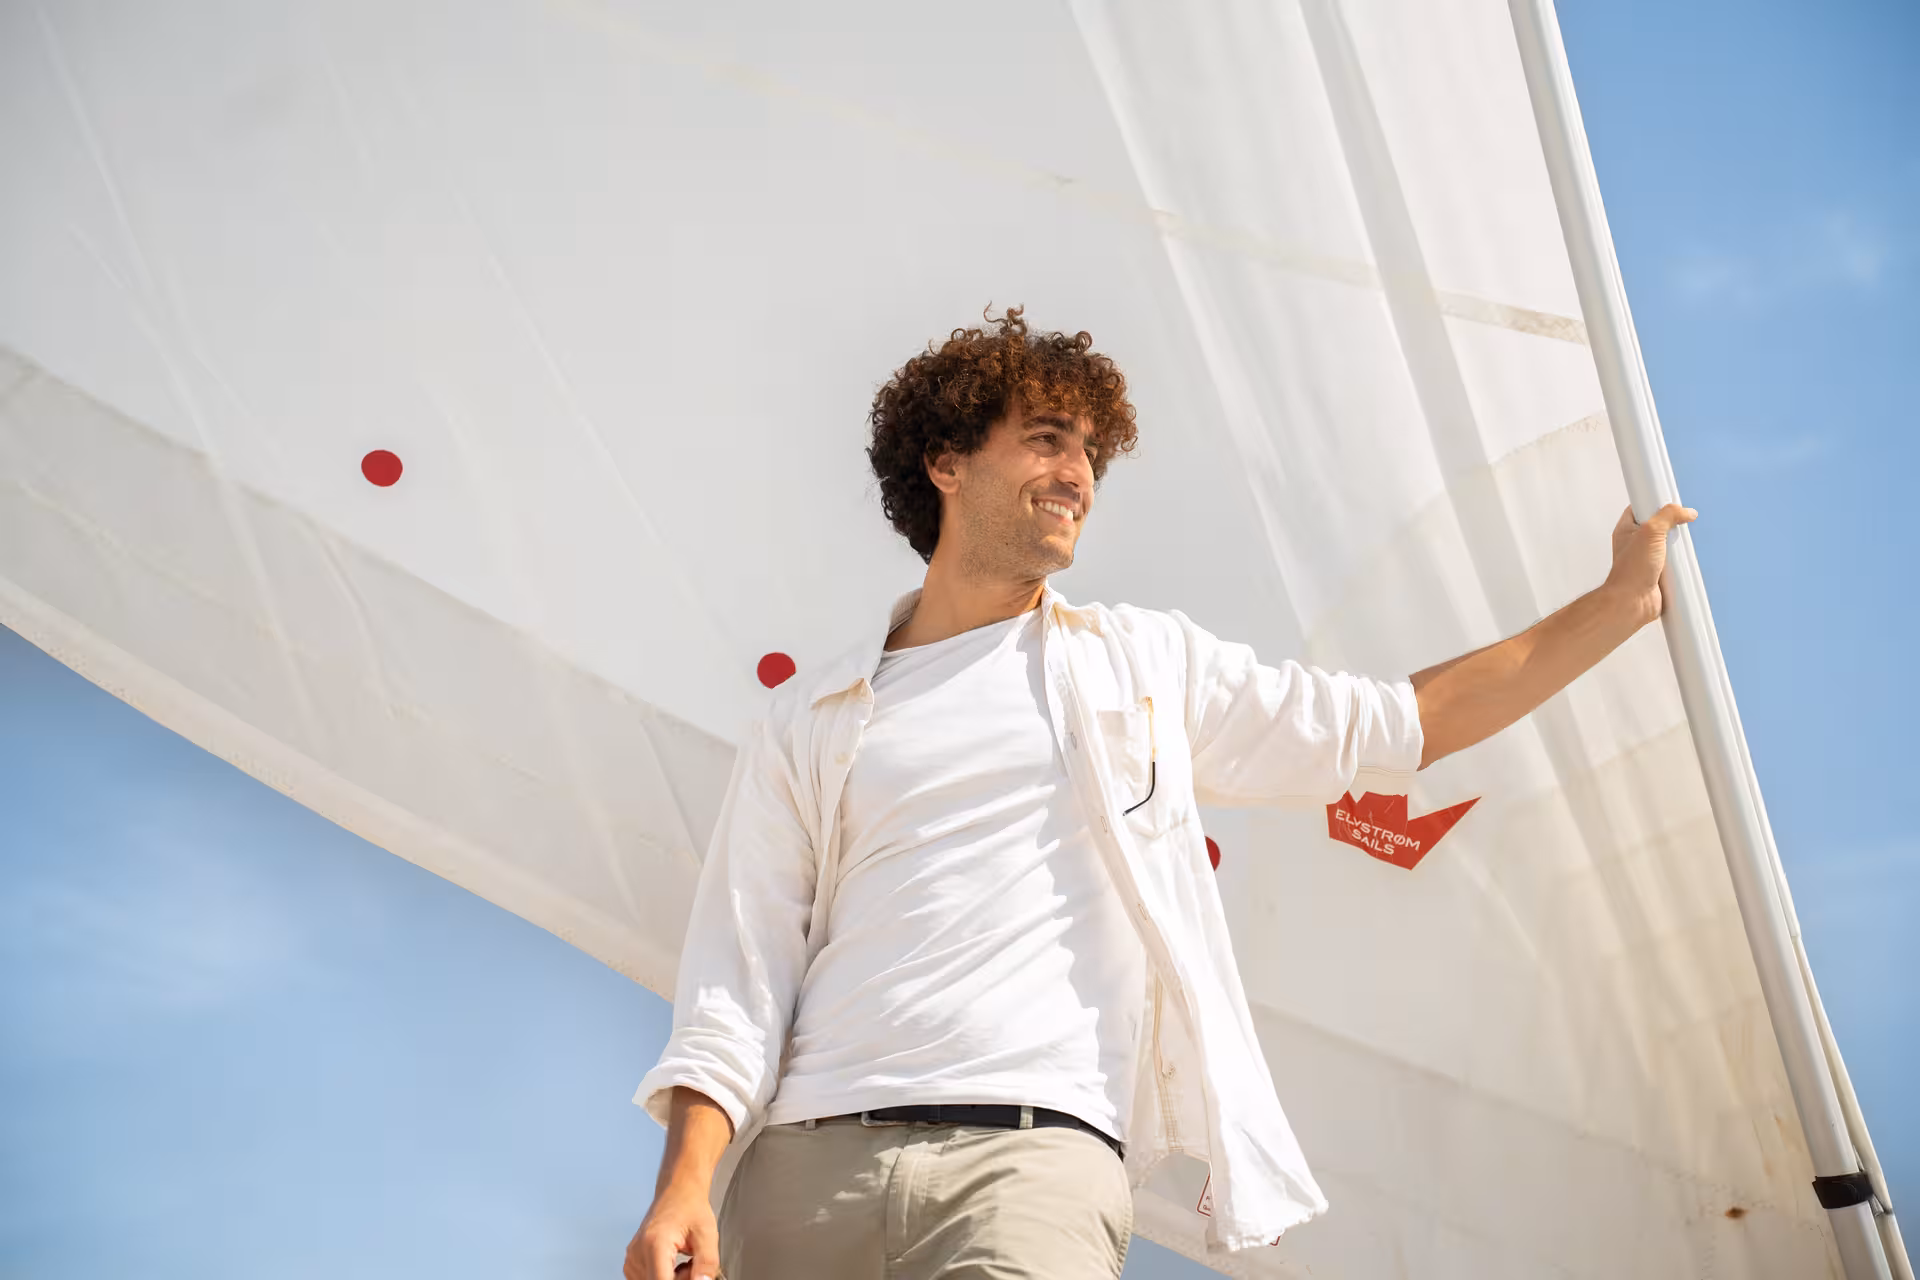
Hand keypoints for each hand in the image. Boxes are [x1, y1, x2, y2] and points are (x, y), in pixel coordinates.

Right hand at [624, 1182, 719, 1279]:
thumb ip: (706, 1264)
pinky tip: (673, 1264)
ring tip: (683, 1262)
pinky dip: (663, 1278)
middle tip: (692, 1264)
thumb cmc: (690, 1208)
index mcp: (655, 1244)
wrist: (677, 1191)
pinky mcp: (630, 1263)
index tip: (693, 1275)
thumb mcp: (707, 1234)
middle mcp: (637, 1253)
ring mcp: (631, 1259)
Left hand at [1605, 502, 1696, 625]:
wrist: (1633, 603)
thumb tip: (1686, 511)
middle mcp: (1636, 543)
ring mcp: (1648, 558)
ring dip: (1679, 546)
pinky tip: (1685, 562)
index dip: (1655, 503)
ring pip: (1669, 545)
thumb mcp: (1650, 532)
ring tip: (1682, 547)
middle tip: (1680, 527)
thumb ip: (1668, 516)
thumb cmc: (1631, 571)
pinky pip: (1675, 563)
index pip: (1641, 507)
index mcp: (1627, 529)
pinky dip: (1682, 563)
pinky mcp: (1659, 573)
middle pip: (1660, 526)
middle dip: (1673, 526)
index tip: (1670, 500)